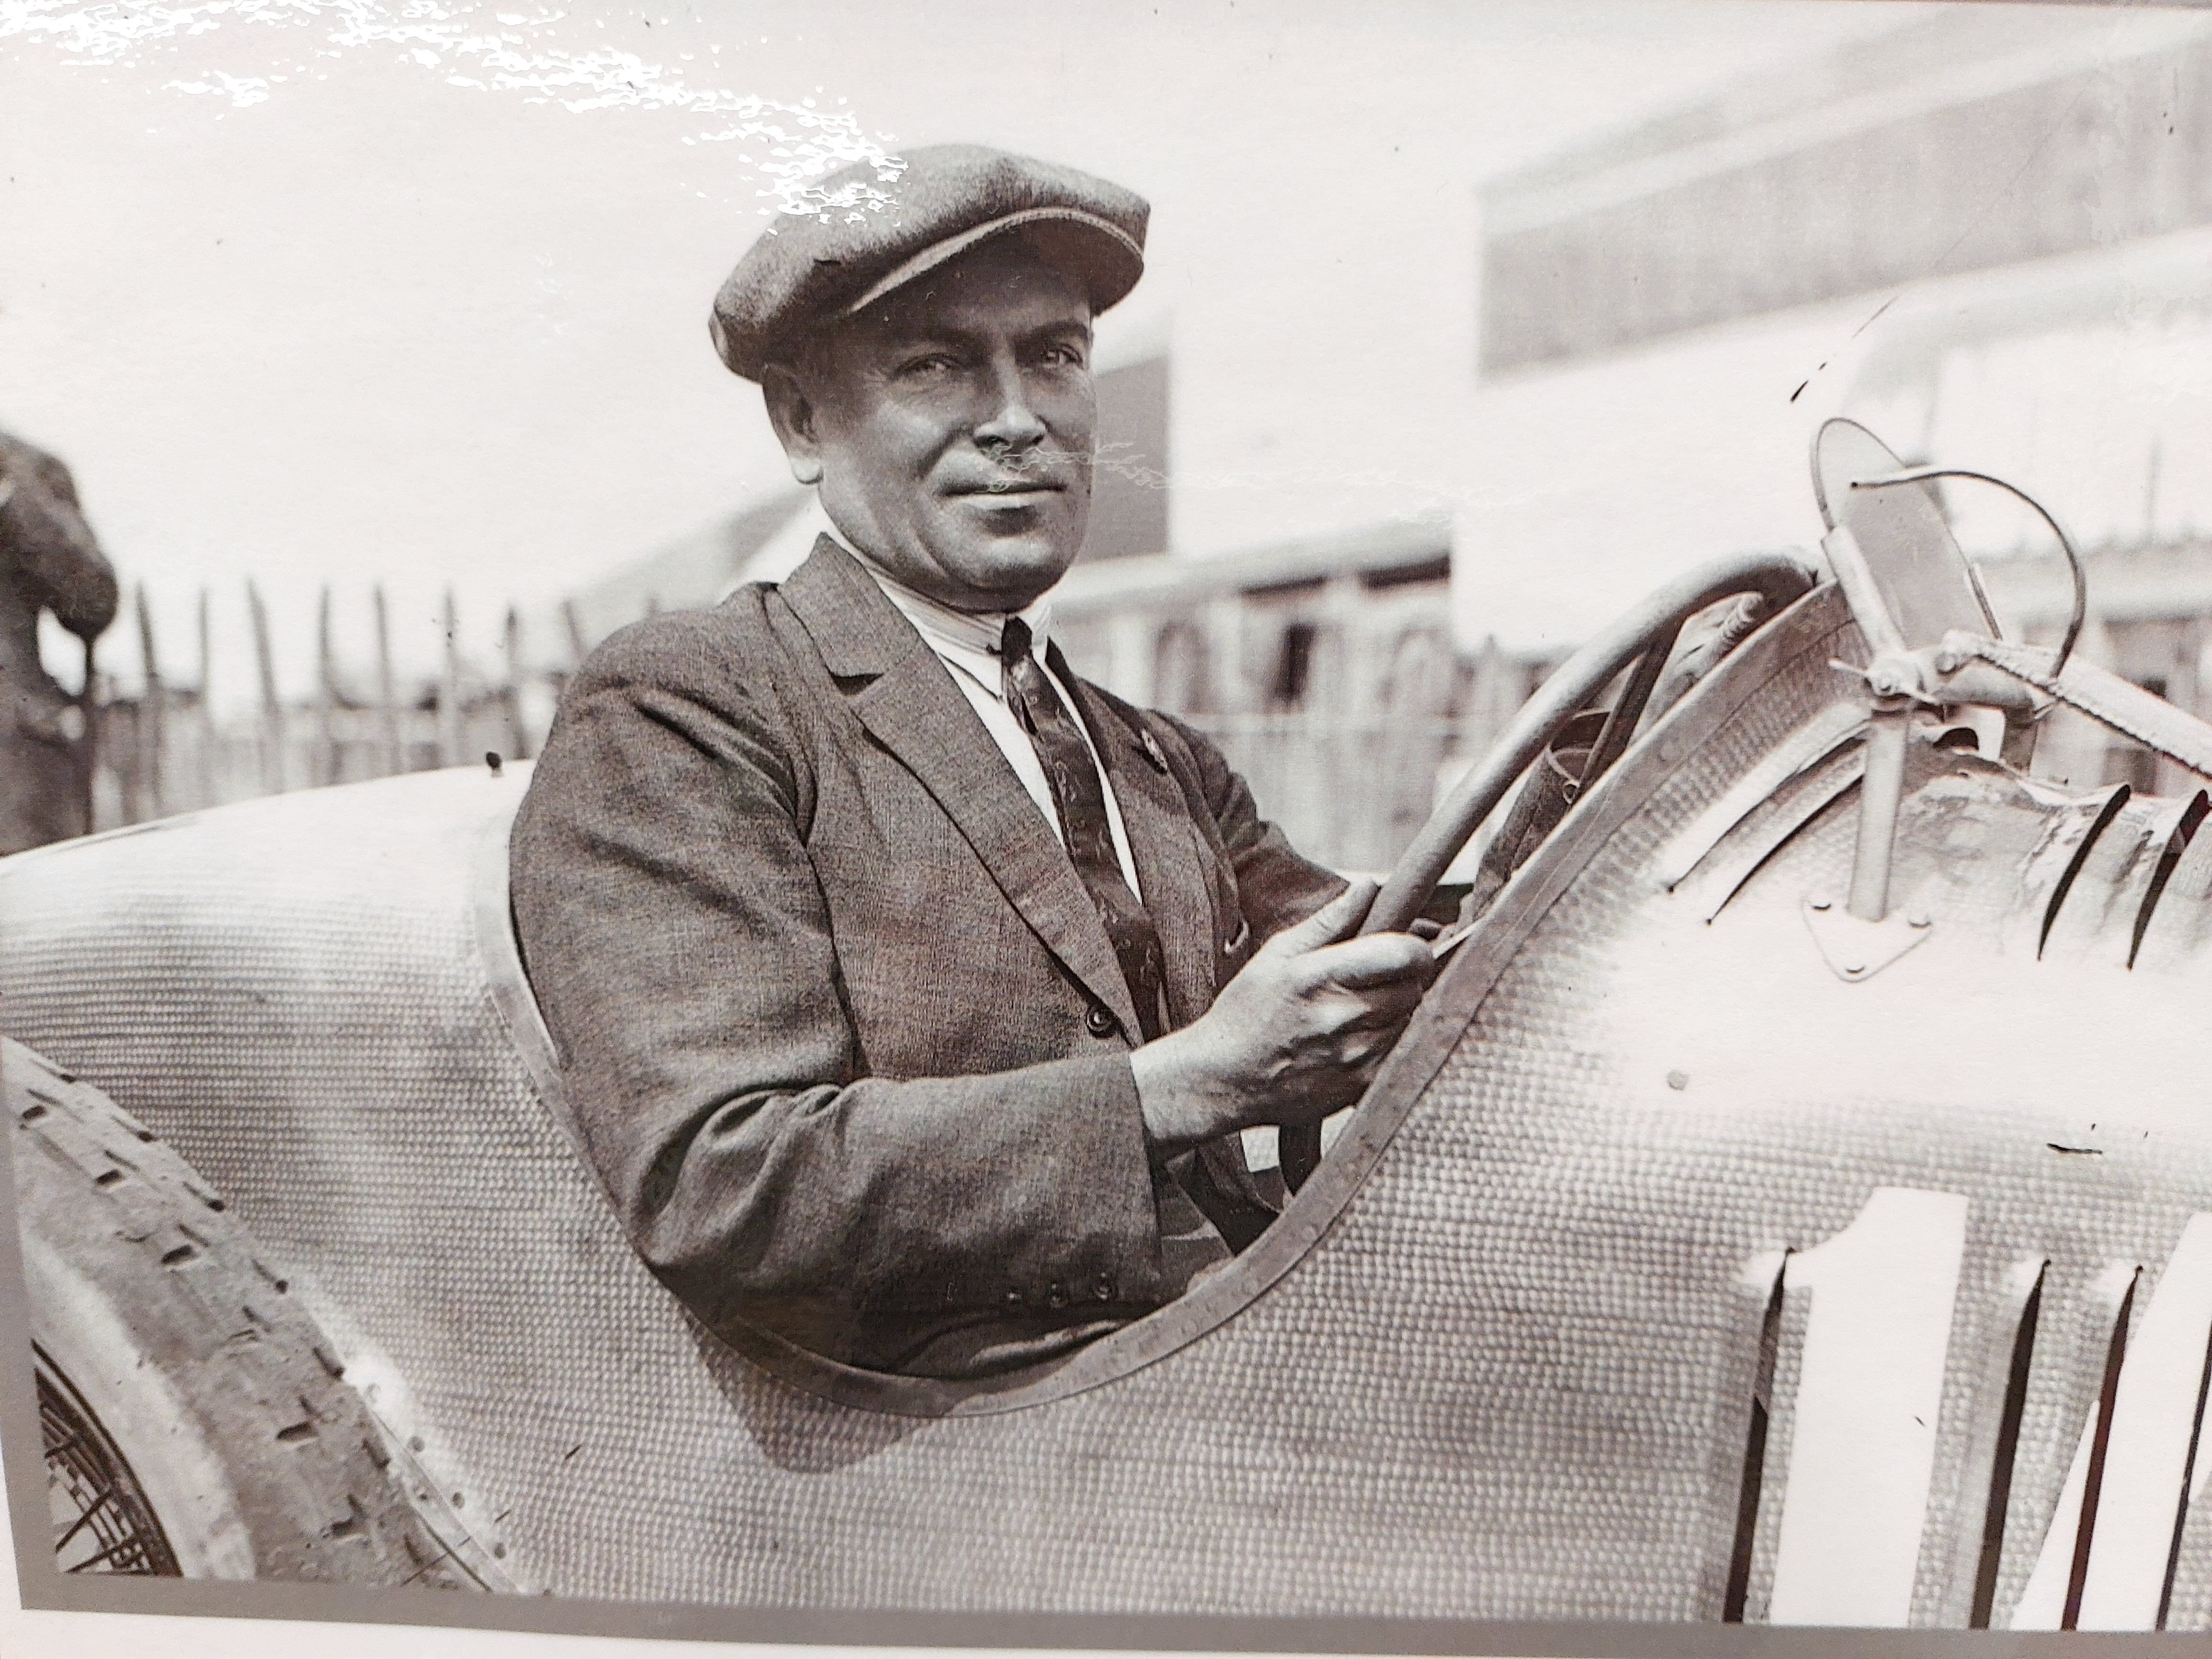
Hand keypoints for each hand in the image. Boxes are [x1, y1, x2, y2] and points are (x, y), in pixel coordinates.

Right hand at [1128, 878, 1437, 1151]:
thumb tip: (1370, 886)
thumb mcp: (1278, 954)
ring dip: (1394, 1011)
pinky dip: (1384, 1042)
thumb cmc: (1249, 1009)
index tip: (1406, 948)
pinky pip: (1396, 1053)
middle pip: (1413, 988)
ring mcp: (1355, 1056)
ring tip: (1356, 1010)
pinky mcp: (1360, 1085)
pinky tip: (1352, 1040)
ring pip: (1408, 1021)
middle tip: (1373, 979)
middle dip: (1402, 979)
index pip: (1402, 955)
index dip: (1415, 948)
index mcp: (1321, 976)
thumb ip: (1329, 920)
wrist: (1225, 1078)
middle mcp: (1342, 1018)